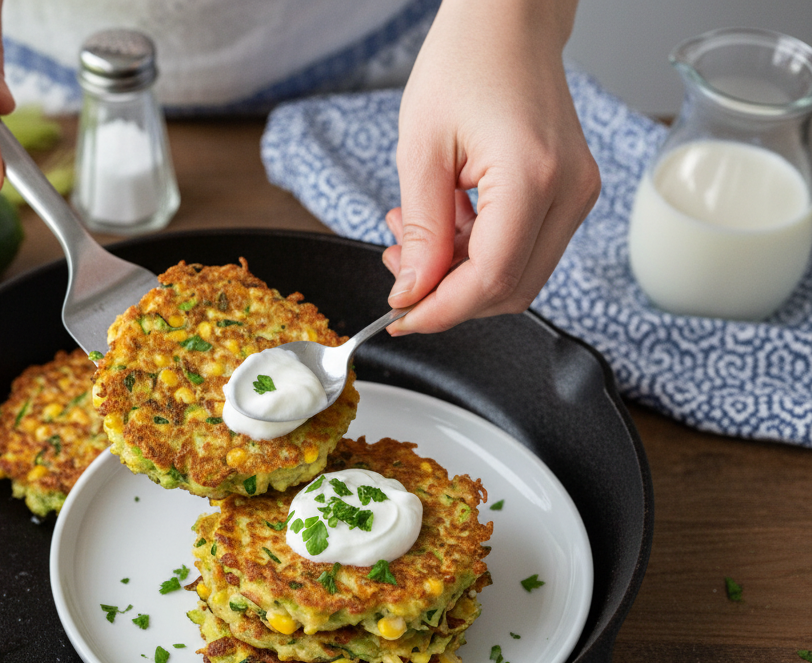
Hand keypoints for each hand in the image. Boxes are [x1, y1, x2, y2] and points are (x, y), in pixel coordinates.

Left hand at [384, 0, 599, 333]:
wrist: (509, 21)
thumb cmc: (464, 64)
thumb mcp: (420, 151)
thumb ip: (420, 230)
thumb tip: (412, 292)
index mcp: (532, 177)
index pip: (490, 278)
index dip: (441, 310)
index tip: (400, 317)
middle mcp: (569, 192)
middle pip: (510, 289)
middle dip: (449, 296)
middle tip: (399, 273)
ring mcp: (577, 194)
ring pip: (518, 275)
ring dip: (460, 274)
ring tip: (411, 235)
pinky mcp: (571, 193)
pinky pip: (525, 247)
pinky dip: (480, 251)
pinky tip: (444, 222)